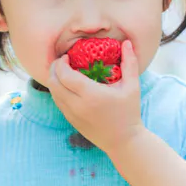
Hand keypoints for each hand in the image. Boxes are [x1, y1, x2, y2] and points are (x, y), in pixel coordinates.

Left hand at [43, 40, 145, 154]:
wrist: (124, 142)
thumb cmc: (129, 113)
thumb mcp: (132, 87)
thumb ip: (129, 63)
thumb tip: (126, 43)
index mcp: (90, 95)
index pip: (65, 75)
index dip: (61, 63)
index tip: (67, 56)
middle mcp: (77, 105)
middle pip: (54, 83)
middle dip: (54, 69)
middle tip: (62, 61)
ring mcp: (72, 115)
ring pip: (53, 93)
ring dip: (54, 79)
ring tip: (62, 71)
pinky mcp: (71, 121)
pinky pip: (58, 102)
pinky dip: (57, 91)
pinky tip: (65, 85)